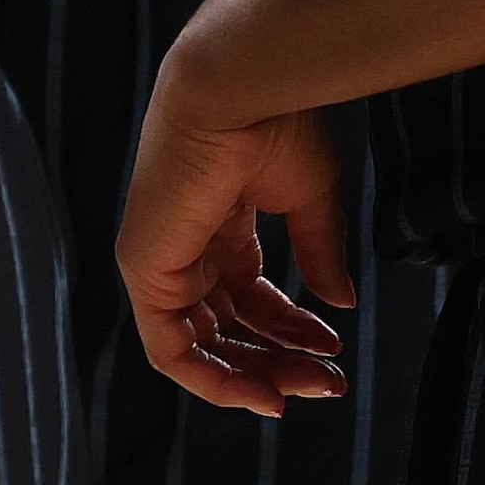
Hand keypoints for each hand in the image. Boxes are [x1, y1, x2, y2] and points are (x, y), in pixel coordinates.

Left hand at [116, 59, 354, 418]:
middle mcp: (186, 244)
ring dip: (255, 376)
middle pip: (227, 327)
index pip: (249, 297)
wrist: (239, 90)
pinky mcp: (144, 268)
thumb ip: (318, 252)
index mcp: (218, 224)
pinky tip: (262, 394)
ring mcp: (161, 257)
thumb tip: (340, 303)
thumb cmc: (273, 125)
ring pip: (201, 346)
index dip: (292, 330)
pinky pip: (169, 347)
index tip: (336, 348)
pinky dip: (212, 380)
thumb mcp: (308, 198)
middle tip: (329, 383)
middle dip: (279, 361)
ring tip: (309, 386)